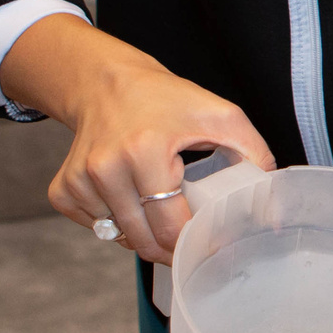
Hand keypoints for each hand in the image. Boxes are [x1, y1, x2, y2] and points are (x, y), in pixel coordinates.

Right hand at [6, 16, 274, 261]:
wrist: (107, 85)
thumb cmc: (167, 102)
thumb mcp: (222, 117)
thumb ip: (254, 157)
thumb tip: (269, 211)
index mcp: (145, 150)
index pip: (170, 226)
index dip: (193, 243)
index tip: (209, 243)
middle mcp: (105, 167)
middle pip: (144, 240)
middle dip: (170, 246)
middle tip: (188, 233)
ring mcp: (80, 180)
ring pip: (120, 238)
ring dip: (143, 233)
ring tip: (158, 205)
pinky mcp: (63, 190)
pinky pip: (96, 229)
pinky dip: (116, 224)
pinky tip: (129, 198)